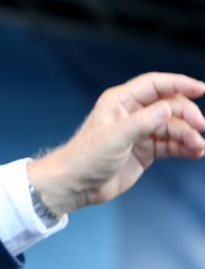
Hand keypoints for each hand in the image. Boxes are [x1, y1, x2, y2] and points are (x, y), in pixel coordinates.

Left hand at [28, 72, 204, 216]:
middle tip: (201, 128)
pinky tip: (196, 152)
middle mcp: (131, 113)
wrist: (76, 185)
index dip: (178, 83)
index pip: (154, 85)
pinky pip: (171, 144)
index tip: (201, 88)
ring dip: (189, 134)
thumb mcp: (115, 138)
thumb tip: (168, 107)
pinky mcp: (145, 150)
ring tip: (198, 147)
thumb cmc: (86, 157)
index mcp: (119, 102)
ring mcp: (140, 132)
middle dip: (187, 115)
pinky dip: (185, 147)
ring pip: (173, 126)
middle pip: (169, 106)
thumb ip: (142, 123)